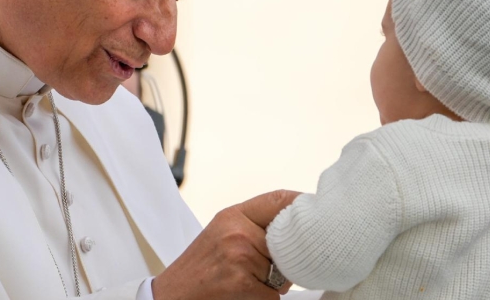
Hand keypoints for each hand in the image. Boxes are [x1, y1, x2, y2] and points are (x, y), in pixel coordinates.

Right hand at [152, 190, 299, 299]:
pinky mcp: (242, 282)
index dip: (302, 205)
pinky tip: (243, 294)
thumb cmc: (199, 269)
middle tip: (264, 267)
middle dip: (284, 259)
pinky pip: (274, 295)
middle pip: (288, 242)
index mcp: (233, 215)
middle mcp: (237, 231)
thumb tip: (296, 226)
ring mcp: (240, 256)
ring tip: (245, 282)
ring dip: (274, 284)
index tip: (317, 213)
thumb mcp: (222, 233)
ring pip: (284, 272)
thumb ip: (253, 226)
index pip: (279, 199)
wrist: (173, 296)